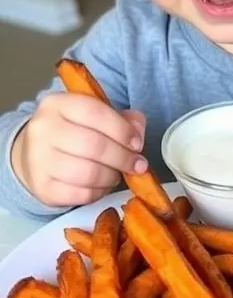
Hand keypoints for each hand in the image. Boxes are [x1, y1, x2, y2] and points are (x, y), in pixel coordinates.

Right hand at [11, 93, 146, 207]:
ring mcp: (38, 159)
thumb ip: (121, 118)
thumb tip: (137, 131)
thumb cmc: (70, 131)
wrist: (30, 154)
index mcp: (57, 103)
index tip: (137, 144)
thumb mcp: (93, 115)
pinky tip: (102, 185)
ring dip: (111, 176)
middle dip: (122, 158)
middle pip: (94, 146)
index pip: (95, 112)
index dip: (122, 130)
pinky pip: (81, 194)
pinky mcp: (42, 187)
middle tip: (137, 165)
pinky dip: (99, 191)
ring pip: (88, 173)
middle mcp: (43, 129)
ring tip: (117, 173)